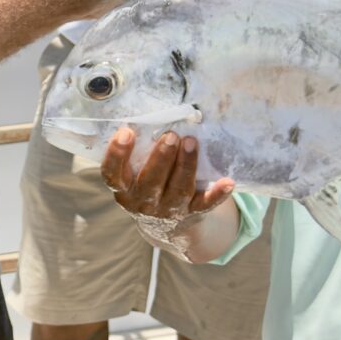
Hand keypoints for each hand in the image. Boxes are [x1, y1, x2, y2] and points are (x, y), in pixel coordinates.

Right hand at [101, 127, 235, 225]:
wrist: (164, 225)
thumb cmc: (146, 184)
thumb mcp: (132, 175)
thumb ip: (136, 153)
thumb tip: (149, 115)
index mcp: (124, 189)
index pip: (112, 174)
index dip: (116, 154)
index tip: (126, 132)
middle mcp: (143, 202)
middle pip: (150, 181)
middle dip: (161, 158)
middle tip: (170, 135)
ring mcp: (168, 209)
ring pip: (178, 189)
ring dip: (185, 166)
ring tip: (191, 142)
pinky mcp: (192, 212)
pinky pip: (205, 205)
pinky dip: (217, 194)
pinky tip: (228, 182)